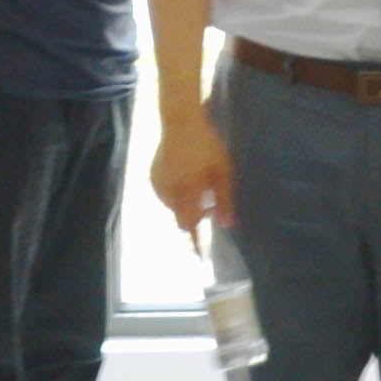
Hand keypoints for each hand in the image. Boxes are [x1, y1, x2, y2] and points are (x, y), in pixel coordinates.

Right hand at [151, 108, 232, 255]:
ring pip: (173, 208)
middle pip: (181, 219)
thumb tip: (227, 225)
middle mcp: (171, 190)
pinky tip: (184, 179)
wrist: (180, 122)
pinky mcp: (153, 178)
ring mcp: (159, 184)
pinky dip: (175, 195)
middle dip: (193, 218)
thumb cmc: (208, 146)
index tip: (201, 258)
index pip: (192, 225)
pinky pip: (165, 196)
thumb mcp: (223, 171)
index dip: (196, 242)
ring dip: (185, 205)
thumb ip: (224, 199)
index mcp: (190, 189)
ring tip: (196, 185)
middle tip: (207, 204)